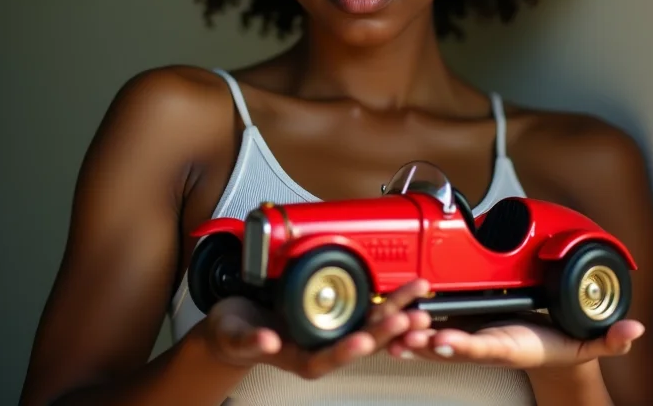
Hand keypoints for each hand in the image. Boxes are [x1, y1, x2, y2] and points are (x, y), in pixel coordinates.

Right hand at [203, 278, 432, 378]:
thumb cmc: (234, 331)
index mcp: (298, 356)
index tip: (362, 342)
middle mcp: (319, 345)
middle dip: (385, 330)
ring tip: (418, 301)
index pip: (326, 359)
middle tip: (408, 317)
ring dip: (393, 312)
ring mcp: (329, 329)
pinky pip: (363, 308)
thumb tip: (266, 341)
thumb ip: (249, 339)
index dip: (345, 352)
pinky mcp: (333, 311)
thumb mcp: (235, 335)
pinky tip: (403, 293)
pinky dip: (384, 299)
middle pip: (357, 340)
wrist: (234, 321)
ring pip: (367, 323)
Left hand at [386, 312, 644, 369]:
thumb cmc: (557, 346)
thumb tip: (633, 331)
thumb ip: (608, 339)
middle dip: (421, 337)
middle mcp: (482, 344)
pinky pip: (429, 330)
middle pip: (446, 343)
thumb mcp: (586, 345)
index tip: (444, 340)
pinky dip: (409, 324)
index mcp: (508, 344)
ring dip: (408, 330)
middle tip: (399, 326)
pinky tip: (391, 315)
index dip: (462, 344)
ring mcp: (468, 340)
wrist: (544, 357)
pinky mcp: (460, 330)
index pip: (482, 345)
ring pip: (431, 338)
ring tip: (386, 319)